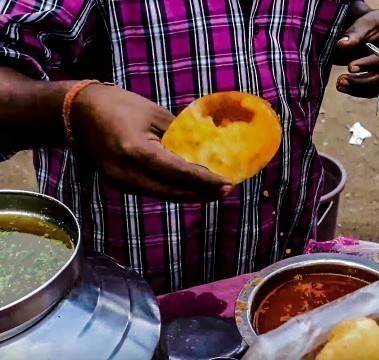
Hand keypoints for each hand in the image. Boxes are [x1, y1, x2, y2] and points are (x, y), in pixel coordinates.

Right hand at [72, 84, 231, 201]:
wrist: (79, 112)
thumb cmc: (120, 105)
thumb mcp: (155, 114)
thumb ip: (180, 135)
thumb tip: (208, 149)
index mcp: (137, 150)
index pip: (179, 172)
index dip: (205, 181)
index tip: (228, 183)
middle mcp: (127, 172)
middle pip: (172, 191)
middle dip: (202, 193)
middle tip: (227, 190)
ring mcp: (121, 181)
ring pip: (163, 194)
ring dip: (190, 195)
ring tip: (215, 191)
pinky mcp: (120, 183)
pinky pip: (153, 191)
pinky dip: (175, 190)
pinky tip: (192, 187)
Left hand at [334, 9, 378, 97]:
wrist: (376, 31)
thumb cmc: (371, 24)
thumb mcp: (363, 23)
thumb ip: (354, 34)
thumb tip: (342, 45)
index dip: (369, 64)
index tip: (350, 67)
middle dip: (362, 81)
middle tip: (341, 79)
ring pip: (378, 86)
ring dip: (358, 89)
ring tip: (339, 84)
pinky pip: (374, 90)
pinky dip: (358, 91)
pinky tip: (343, 87)